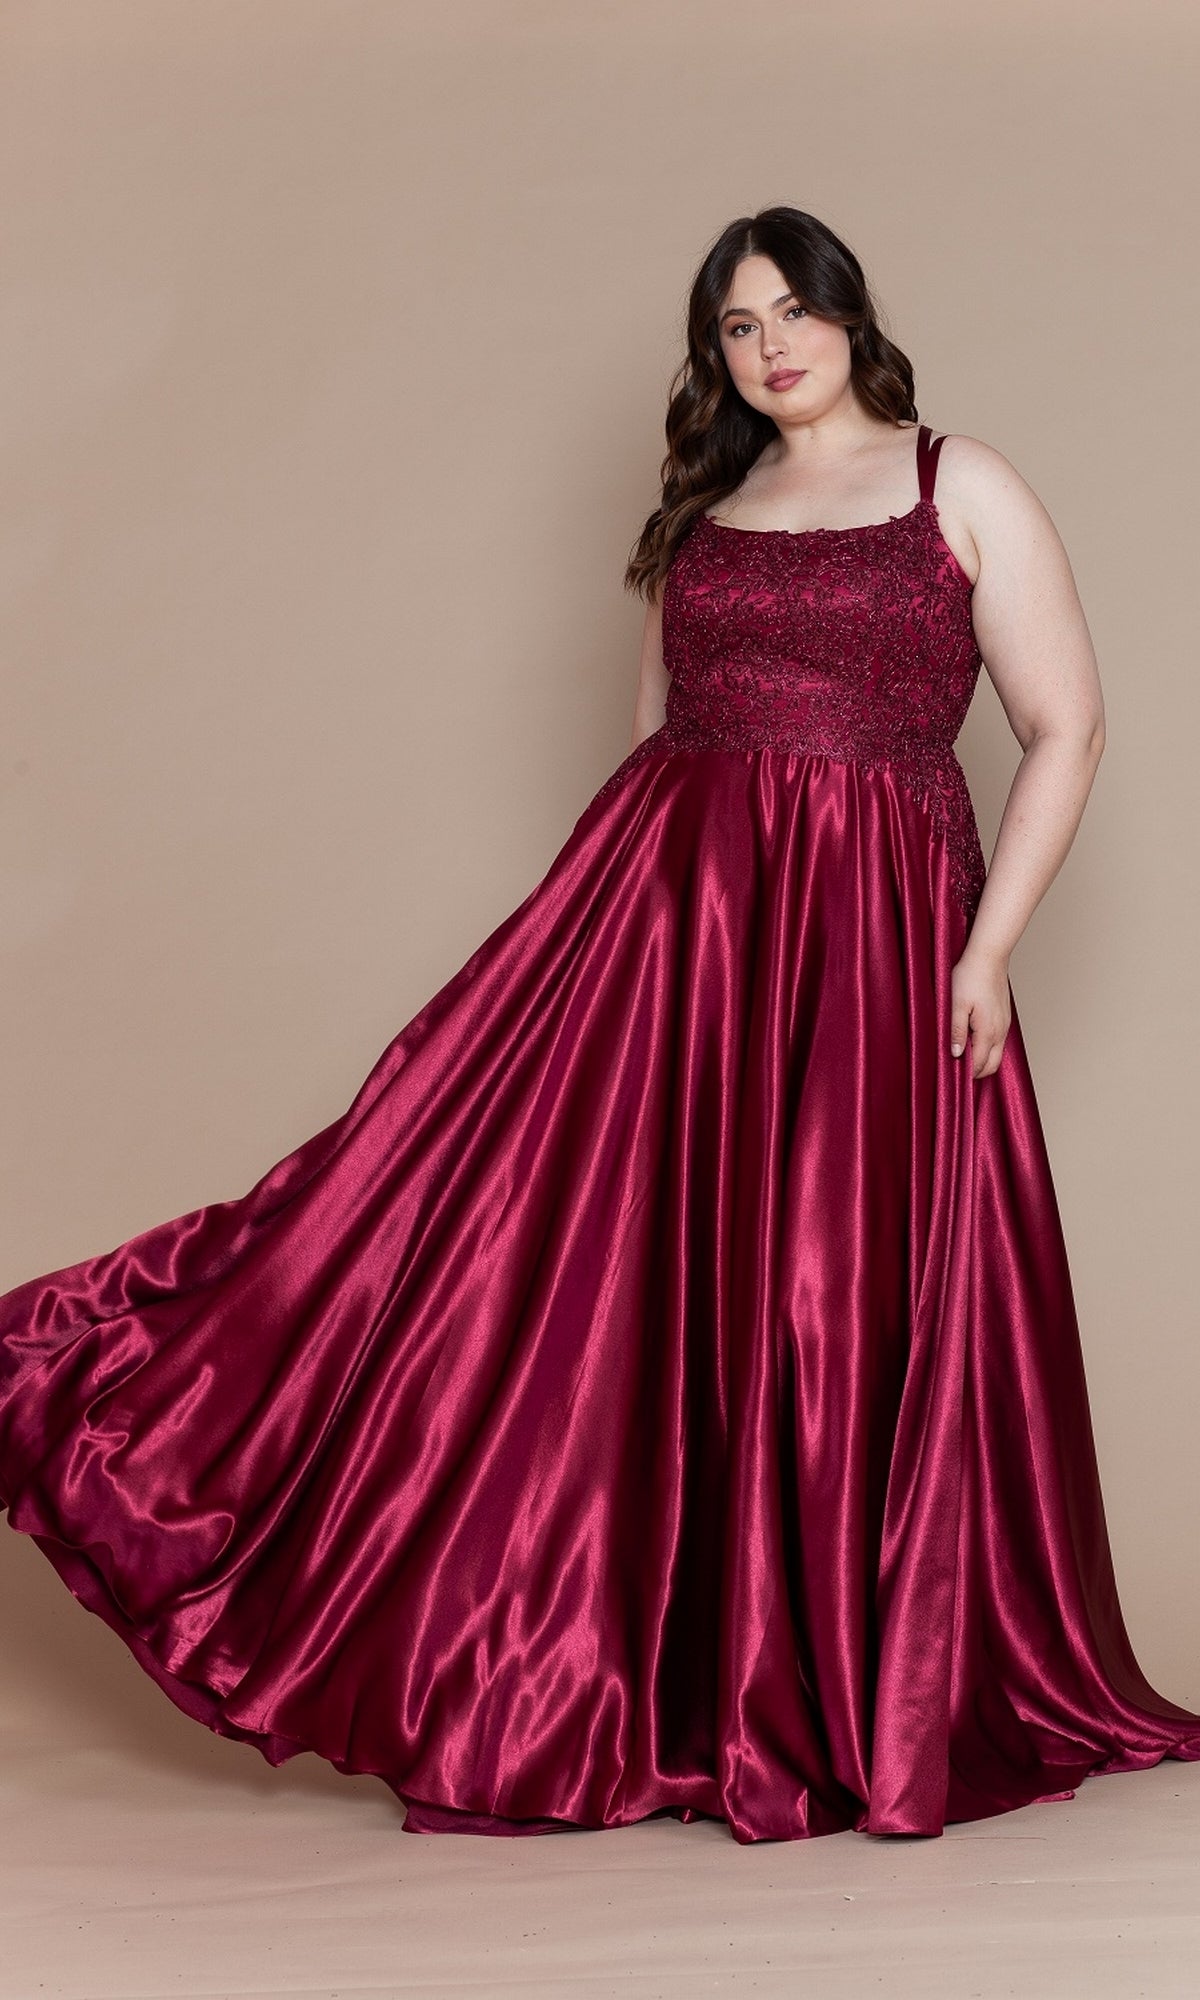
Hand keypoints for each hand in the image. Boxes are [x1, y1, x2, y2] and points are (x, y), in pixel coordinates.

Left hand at [949, 945, 1011, 1078]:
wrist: (989, 956)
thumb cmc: (970, 977)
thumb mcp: (956, 1005)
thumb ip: (957, 1031)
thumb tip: (957, 1054)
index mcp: (988, 1031)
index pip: (980, 1064)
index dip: (967, 1073)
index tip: (953, 1076)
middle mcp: (1000, 1031)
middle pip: (993, 1064)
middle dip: (978, 1072)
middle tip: (958, 1071)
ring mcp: (1005, 1024)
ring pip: (998, 1053)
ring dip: (983, 1059)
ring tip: (963, 1057)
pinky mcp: (1005, 1017)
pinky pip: (999, 1041)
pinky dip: (988, 1048)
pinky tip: (974, 1041)